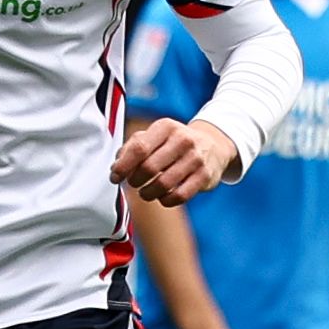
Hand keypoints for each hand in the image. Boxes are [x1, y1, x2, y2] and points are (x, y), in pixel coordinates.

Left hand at [113, 114, 238, 206]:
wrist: (213, 146)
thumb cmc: (173, 142)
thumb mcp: (154, 135)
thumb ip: (131, 148)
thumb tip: (116, 168)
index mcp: (165, 127)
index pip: (139, 148)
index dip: (123, 166)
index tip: (115, 177)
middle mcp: (183, 140)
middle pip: (149, 168)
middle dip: (135, 180)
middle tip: (133, 183)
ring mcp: (196, 159)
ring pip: (163, 184)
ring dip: (148, 193)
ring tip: (145, 192)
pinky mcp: (205, 177)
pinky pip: (179, 196)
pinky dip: (165, 200)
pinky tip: (162, 196)